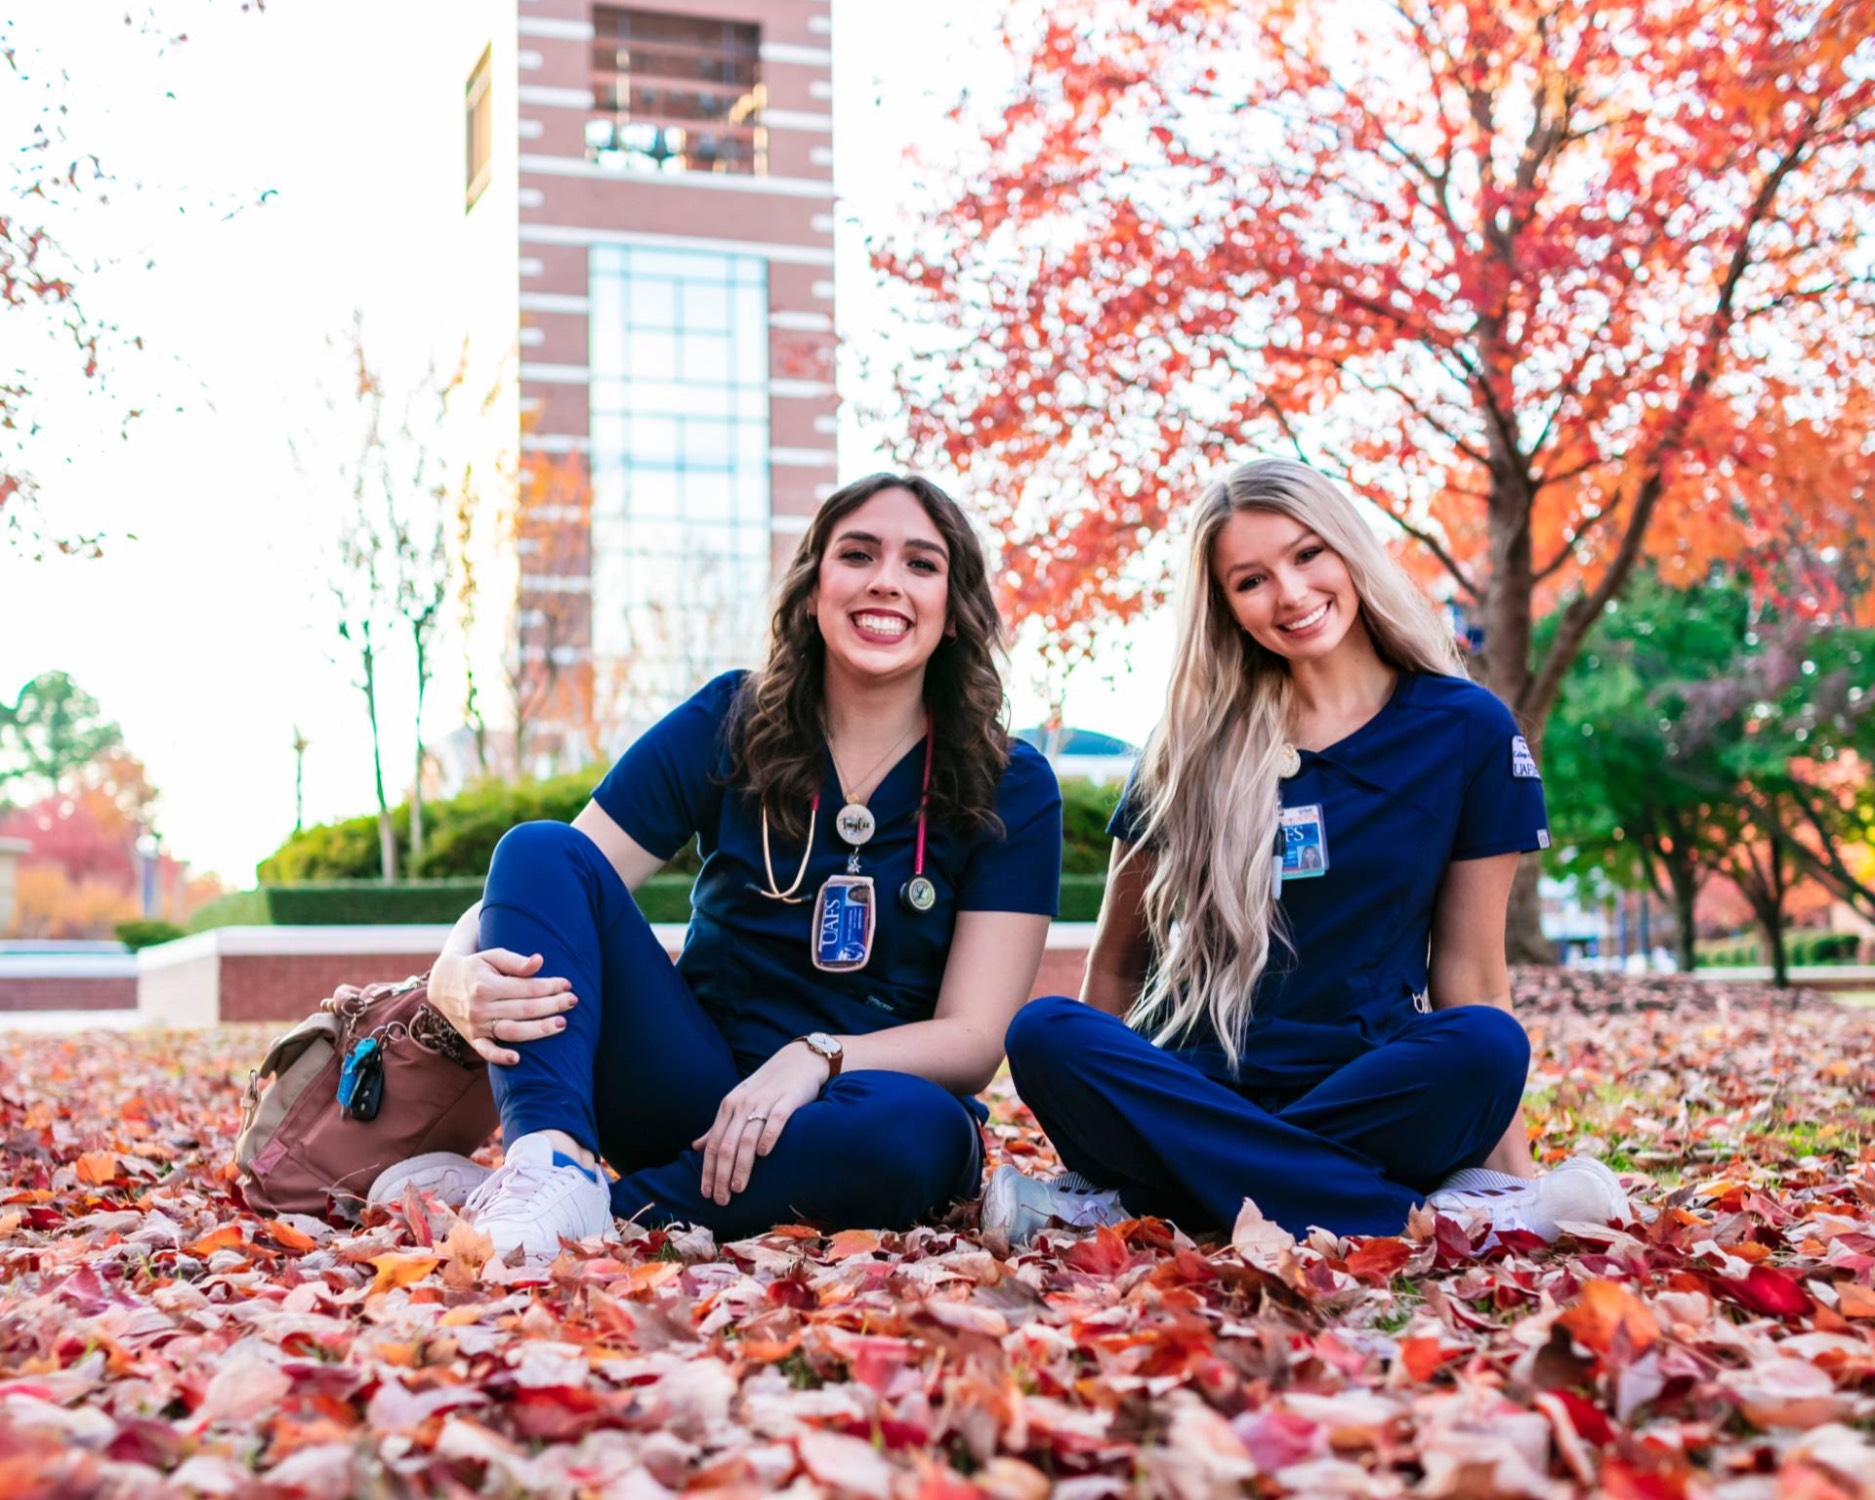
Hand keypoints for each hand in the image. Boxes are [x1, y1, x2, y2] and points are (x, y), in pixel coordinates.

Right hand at [431, 948, 576, 1065]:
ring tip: (562, 1024)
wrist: (443, 984)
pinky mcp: (472, 1038)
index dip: (549, 986)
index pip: (525, 988)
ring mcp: (475, 1025)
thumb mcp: (493, 956)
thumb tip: (540, 961)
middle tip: (573, 1001)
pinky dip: (500, 1057)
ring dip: (539, 1030)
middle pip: (524, 1009)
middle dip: (551, 1006)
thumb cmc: (476, 967)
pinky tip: (518, 1059)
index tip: (567, 984)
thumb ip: (516, 961)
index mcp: (485, 985)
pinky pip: (486, 1051)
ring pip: (512, 1031)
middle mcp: (479, 1007)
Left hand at [693, 1041, 829, 1205]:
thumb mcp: (739, 1102)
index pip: (714, 1144)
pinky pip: (776, 1120)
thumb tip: (697, 1147)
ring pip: (748, 1138)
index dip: (709, 1171)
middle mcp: (743, 1104)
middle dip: (722, 1175)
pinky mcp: (788, 1100)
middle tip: (721, 1200)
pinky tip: (764, 1154)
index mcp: (729, 1106)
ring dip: (741, 1166)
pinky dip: (768, 1137)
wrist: (799, 1060)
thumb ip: (720, 1126)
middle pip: (727, 1145)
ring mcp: (765, 1101)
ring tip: (739, 1189)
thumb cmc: (768, 1086)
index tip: (706, 1194)